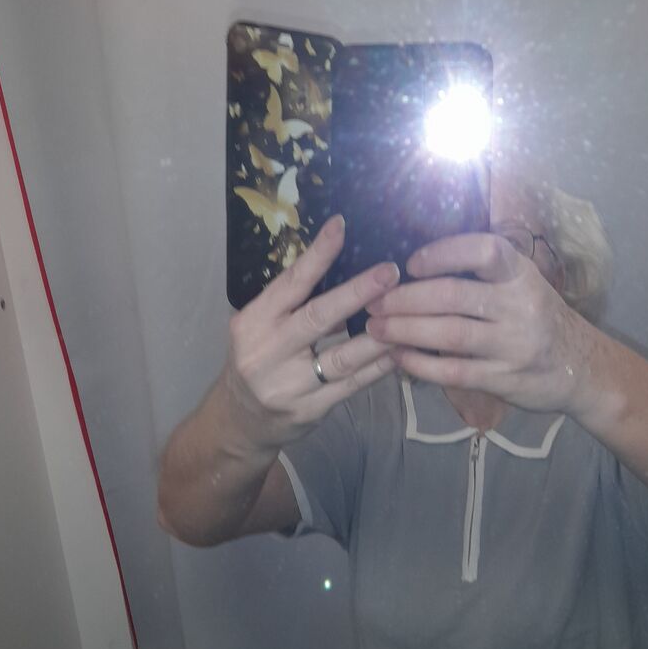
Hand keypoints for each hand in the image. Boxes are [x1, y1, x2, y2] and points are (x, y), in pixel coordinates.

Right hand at [224, 215, 399, 452]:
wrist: (241, 422)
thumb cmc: (260, 360)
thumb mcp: (262, 328)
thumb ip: (294, 305)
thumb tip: (345, 268)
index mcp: (253, 322)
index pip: (289, 283)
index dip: (317, 255)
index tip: (341, 226)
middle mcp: (267, 352)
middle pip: (318, 317)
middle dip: (357, 293)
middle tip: (391, 272)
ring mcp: (288, 385)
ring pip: (341, 357)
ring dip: (378, 336)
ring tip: (407, 316)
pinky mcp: (309, 410)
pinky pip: (351, 386)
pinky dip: (377, 368)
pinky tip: (398, 353)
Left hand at [364, 231, 583, 413]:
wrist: (582, 369)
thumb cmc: (540, 319)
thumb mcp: (524, 285)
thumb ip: (483, 275)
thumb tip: (417, 264)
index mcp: (522, 274)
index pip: (485, 250)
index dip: (444, 253)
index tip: (412, 263)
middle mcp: (520, 306)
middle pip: (454, 296)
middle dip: (406, 298)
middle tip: (374, 302)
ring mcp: (514, 345)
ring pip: (450, 335)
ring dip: (406, 330)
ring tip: (376, 328)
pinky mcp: (505, 379)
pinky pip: (454, 372)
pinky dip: (421, 365)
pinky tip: (399, 359)